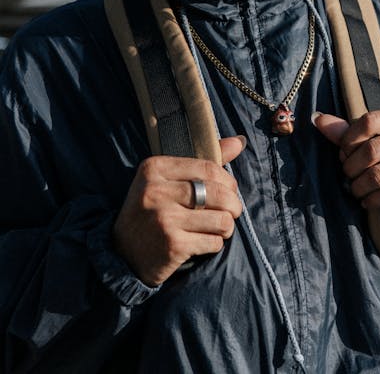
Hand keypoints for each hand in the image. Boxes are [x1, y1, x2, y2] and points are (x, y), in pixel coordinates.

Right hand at [113, 136, 244, 285]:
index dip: (227, 180)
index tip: (229, 190)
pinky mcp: (172, 245)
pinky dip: (216, 243)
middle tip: (232, 211)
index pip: (208, 167)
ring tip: (220, 227)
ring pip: (221, 219)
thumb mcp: (167, 180)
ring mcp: (164, 219)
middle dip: (234, 205)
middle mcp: (157, 191)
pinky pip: (213, 242)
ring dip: (227, 226)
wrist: (123, 254)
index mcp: (155, 168)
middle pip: (218, 193)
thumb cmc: (153, 210)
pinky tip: (205, 241)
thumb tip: (239, 141)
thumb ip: (204, 162)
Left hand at [313, 107, 379, 221]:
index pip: (371, 120)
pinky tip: (368, 201)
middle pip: (374, 148)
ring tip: (356, 190)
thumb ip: (351, 132)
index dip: (349, 138)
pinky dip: (373, 199)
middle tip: (347, 175)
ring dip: (360, 186)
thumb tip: (317, 118)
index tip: (342, 153)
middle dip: (352, 166)